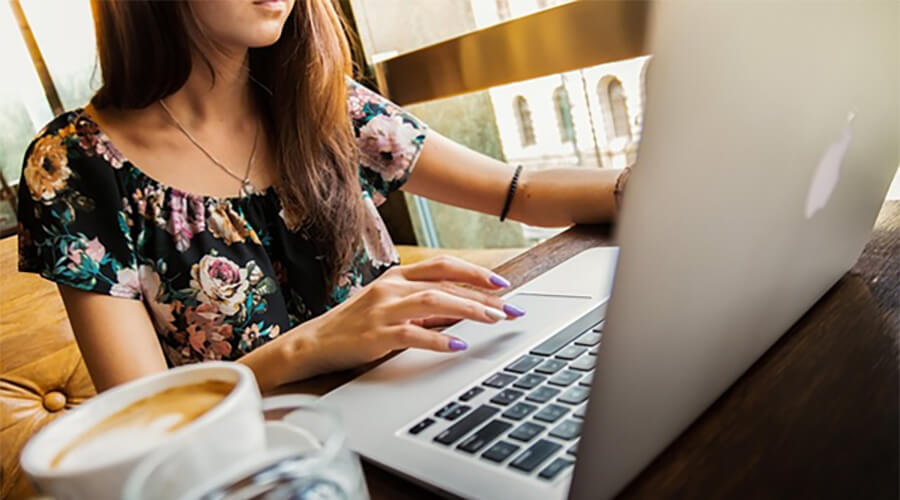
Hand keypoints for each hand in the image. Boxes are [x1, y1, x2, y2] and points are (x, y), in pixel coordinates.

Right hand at [293, 256, 524, 375]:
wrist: (314, 343)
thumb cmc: (355, 325)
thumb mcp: (391, 307)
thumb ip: (424, 305)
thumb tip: (464, 309)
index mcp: (397, 276)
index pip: (443, 266)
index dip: (475, 273)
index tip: (503, 284)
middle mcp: (392, 287)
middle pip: (445, 283)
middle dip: (483, 295)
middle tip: (511, 309)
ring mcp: (383, 310)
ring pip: (434, 301)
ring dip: (468, 310)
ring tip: (494, 320)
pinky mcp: (376, 335)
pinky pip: (413, 334)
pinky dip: (438, 338)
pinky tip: (458, 345)